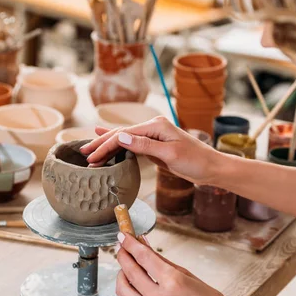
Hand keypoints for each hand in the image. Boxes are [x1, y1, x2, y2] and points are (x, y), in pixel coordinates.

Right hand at [79, 117, 221, 184]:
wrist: (212, 169)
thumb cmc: (195, 161)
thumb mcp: (170, 154)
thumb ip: (144, 145)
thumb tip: (120, 137)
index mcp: (155, 126)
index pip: (123, 135)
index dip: (105, 146)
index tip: (91, 158)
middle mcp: (152, 127)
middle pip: (120, 135)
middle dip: (101, 144)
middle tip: (83, 154)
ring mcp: (153, 136)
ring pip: (124, 140)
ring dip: (106, 146)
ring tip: (89, 151)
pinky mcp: (154, 146)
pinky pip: (131, 145)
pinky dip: (117, 145)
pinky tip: (106, 139)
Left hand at [115, 233, 271, 295]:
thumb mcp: (187, 274)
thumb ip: (161, 260)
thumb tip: (143, 245)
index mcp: (173, 282)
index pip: (143, 257)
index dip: (130, 244)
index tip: (124, 236)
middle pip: (129, 272)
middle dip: (123, 256)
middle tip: (122, 248)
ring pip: (123, 290)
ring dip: (121, 274)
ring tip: (128, 267)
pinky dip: (127, 291)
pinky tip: (133, 284)